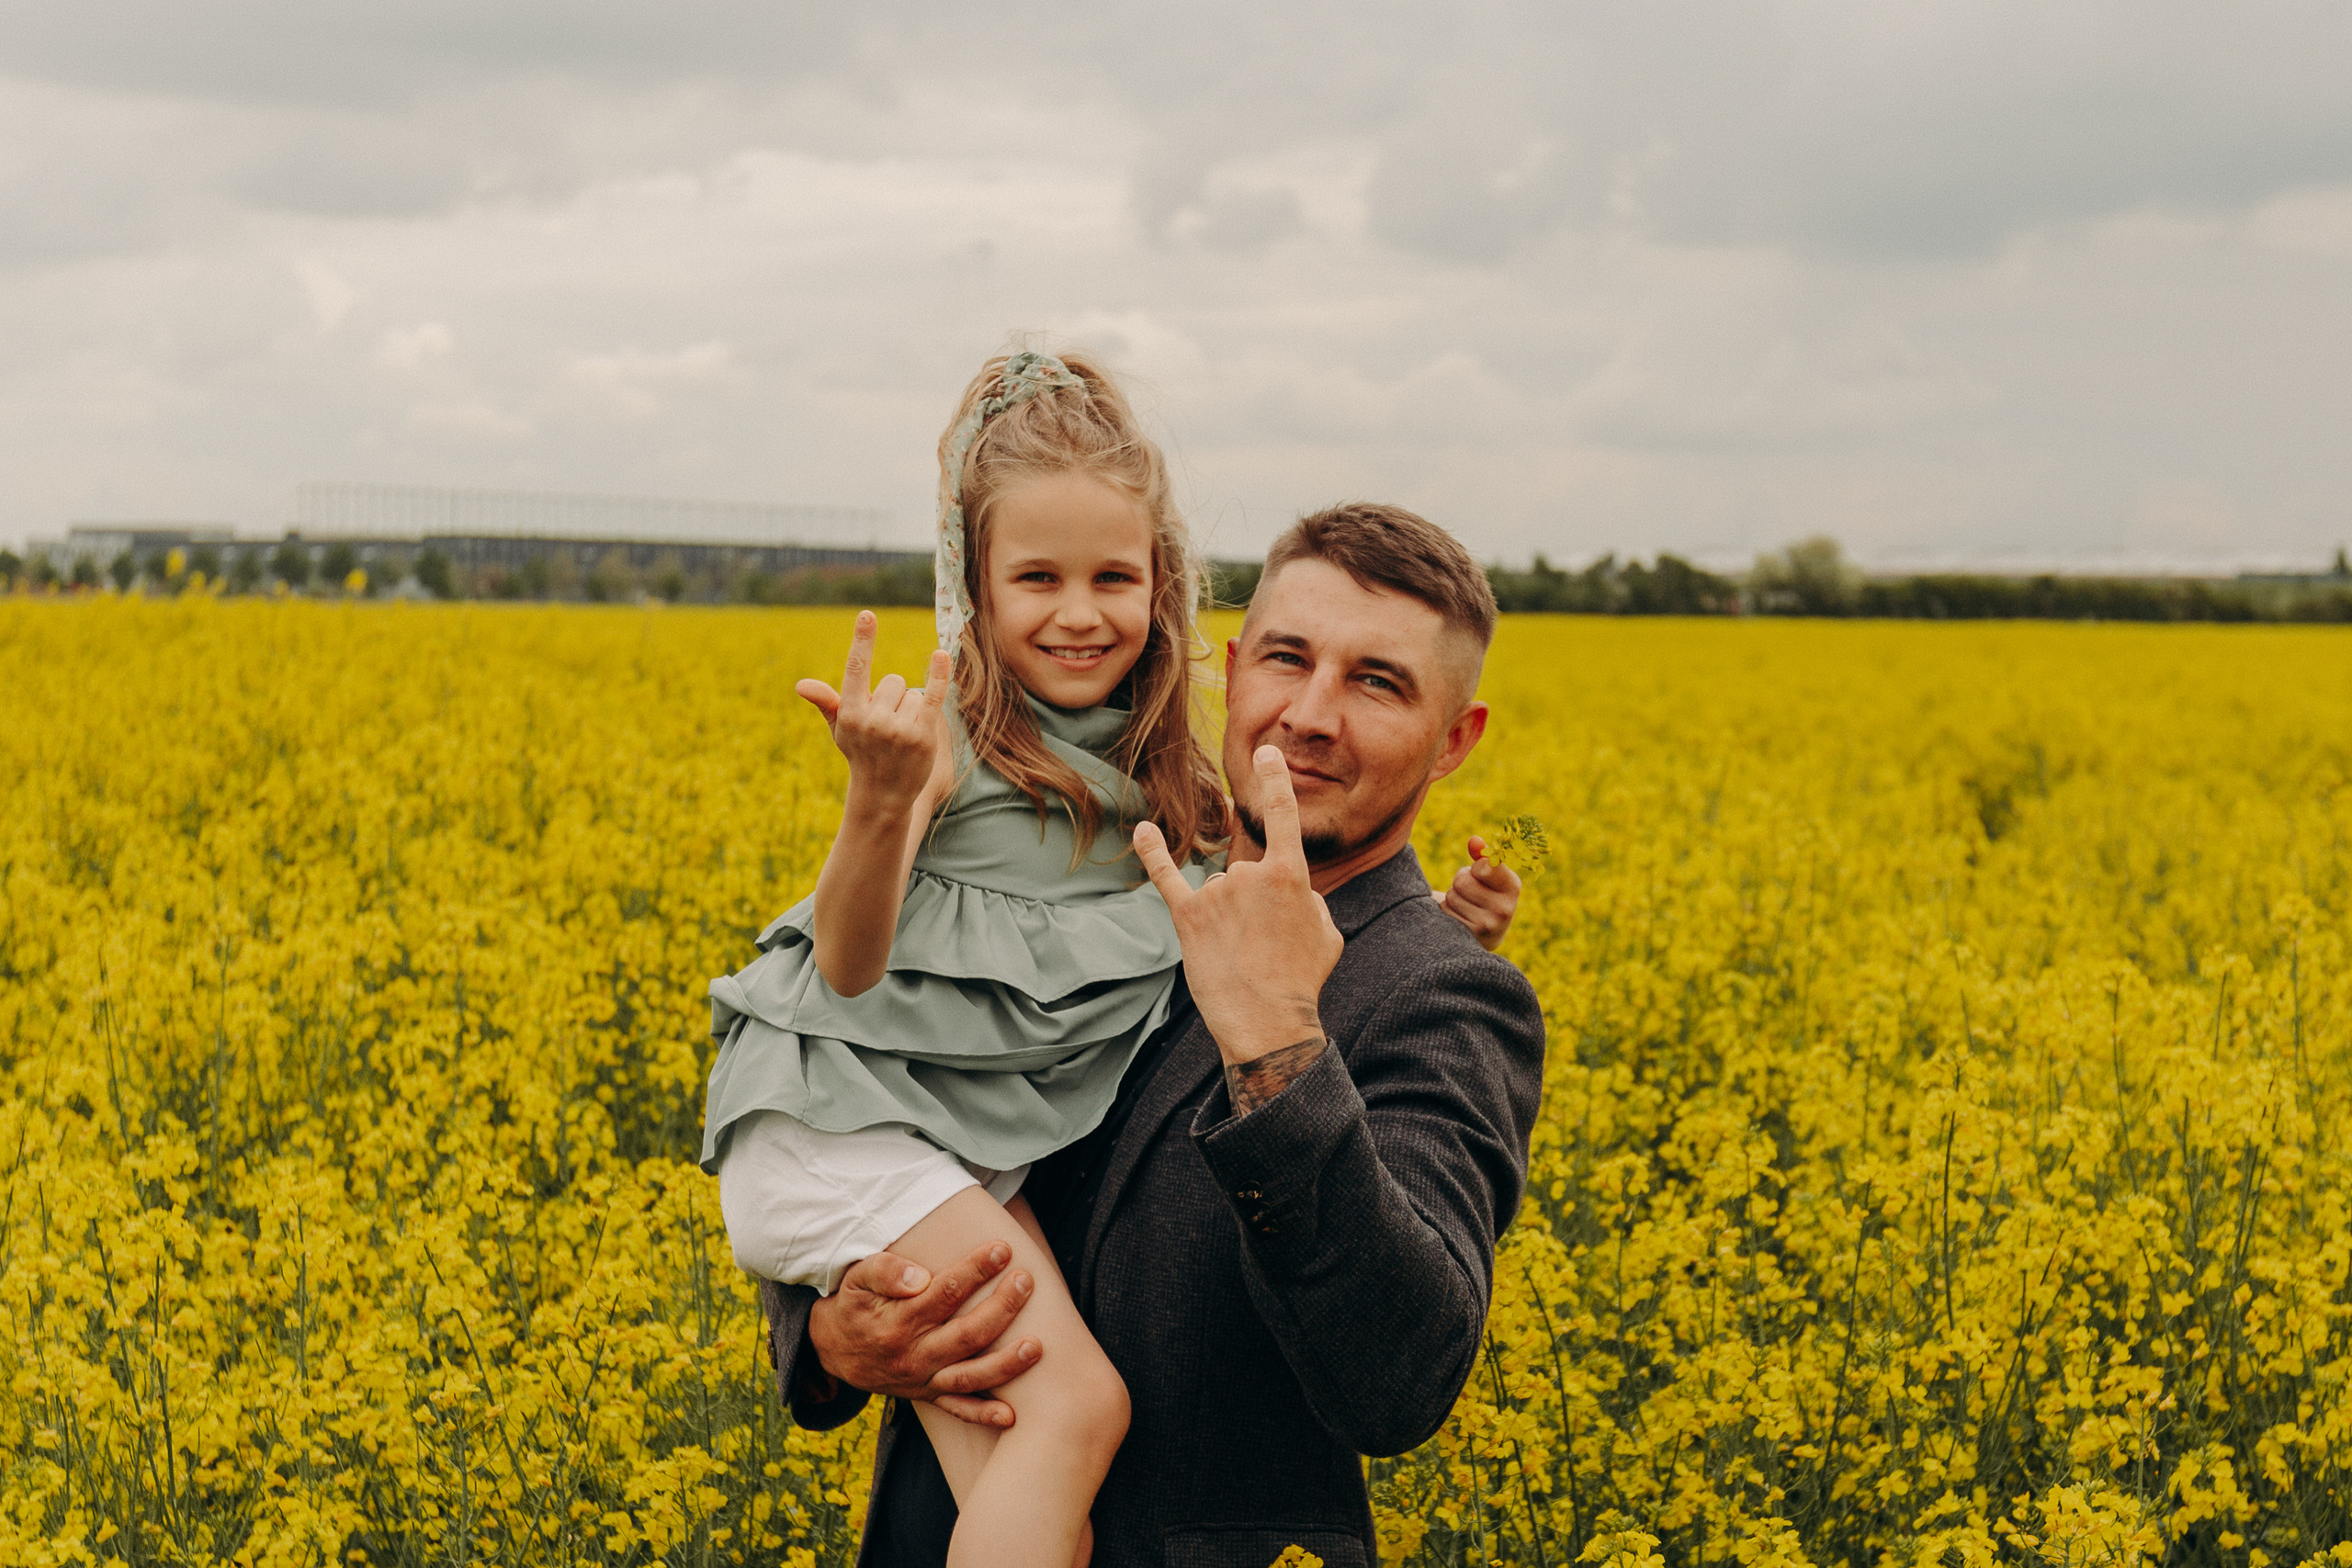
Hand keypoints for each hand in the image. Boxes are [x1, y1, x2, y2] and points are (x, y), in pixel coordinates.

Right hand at [796, 612, 951, 815]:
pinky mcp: (923, 735)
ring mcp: (898, 729)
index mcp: (850, 713)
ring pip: (913, 693)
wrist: (884, 794)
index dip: (863, 640)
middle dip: (894, 699)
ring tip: (903, 736)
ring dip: (912, 709)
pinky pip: (933, 695)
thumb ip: (826, 701)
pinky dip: (939, 675)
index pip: (857, 668)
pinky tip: (942, 656)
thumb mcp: (840, 728)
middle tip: (888, 729)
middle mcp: (873, 720)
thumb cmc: (861, 754)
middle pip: (894, 682)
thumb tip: (801, 685)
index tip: (868, 614)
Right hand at [806, 1243, 1042, 1427]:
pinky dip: (983, 1414)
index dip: (975, 1270)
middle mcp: (913, 1354)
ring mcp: (922, 1378)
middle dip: (1001, 1308)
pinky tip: (1012, 1415)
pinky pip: (957, 1409)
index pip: (944, 1293)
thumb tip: (920, 1275)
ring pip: (969, 1375)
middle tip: (1026, 1281)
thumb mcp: (858, 1279)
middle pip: (966, 1334)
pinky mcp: (927, 1395)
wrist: (833, 1348)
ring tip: (1037, 1346)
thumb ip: (886, 1271)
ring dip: (1005, 1364)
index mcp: (898, 1322)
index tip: (1002, 1249)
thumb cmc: (855, 1303)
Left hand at [1134, 745, 1343, 1066]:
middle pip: (1248, 875)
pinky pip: (1168, 877)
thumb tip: (1288, 890)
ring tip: (1243, 957)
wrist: (1268, 1021)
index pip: (1283, 815)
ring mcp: (1216, 894)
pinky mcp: (1188, 916)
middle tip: (1266, 950)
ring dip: (1230, 921)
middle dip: (1256, 910)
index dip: (1274, 781)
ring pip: (1221, 892)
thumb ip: (1308, 898)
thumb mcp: (1327, 932)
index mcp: (1290, 874)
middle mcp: (1250, 874)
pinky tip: (1143, 832)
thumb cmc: (1302, 980)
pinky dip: (1154, 854)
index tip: (1265, 752)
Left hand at [1435, 834, 1521, 951]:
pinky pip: (1445, 910)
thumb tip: (1474, 841)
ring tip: (1467, 904)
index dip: (1476, 867)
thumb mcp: (1488, 874)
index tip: (1483, 875)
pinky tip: (1461, 917)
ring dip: (1454, 896)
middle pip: (1463, 880)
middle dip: (1462, 881)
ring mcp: (1487, 925)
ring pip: (1452, 895)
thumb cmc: (1485, 894)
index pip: (1484, 865)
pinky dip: (1448, 910)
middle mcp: (1505, 909)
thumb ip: (1482, 855)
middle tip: (1472, 891)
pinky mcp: (1467, 936)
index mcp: (1514, 887)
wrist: (1483, 933)